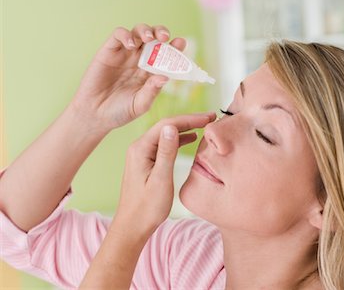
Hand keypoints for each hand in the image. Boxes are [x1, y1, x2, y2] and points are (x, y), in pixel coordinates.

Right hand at [70, 23, 186, 132]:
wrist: (95, 115)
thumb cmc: (120, 112)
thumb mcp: (140, 105)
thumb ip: (152, 91)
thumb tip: (165, 77)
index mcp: (152, 71)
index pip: (167, 54)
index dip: (175, 47)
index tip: (180, 44)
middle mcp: (141, 60)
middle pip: (155, 38)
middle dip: (161, 32)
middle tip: (165, 38)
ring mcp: (125, 54)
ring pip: (138, 32)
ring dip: (146, 31)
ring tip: (149, 38)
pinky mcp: (109, 51)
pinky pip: (118, 35)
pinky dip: (126, 35)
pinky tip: (131, 45)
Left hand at [111, 112, 216, 238]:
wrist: (132, 226)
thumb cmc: (147, 208)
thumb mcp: (160, 180)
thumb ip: (167, 152)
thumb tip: (172, 127)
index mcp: (140, 149)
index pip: (167, 125)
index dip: (189, 119)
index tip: (209, 118)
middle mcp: (138, 148)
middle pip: (166, 126)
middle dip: (189, 120)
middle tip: (211, 117)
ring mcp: (141, 154)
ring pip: (166, 134)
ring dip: (185, 128)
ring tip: (205, 125)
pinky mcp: (146, 162)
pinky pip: (164, 144)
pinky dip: (179, 140)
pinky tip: (191, 138)